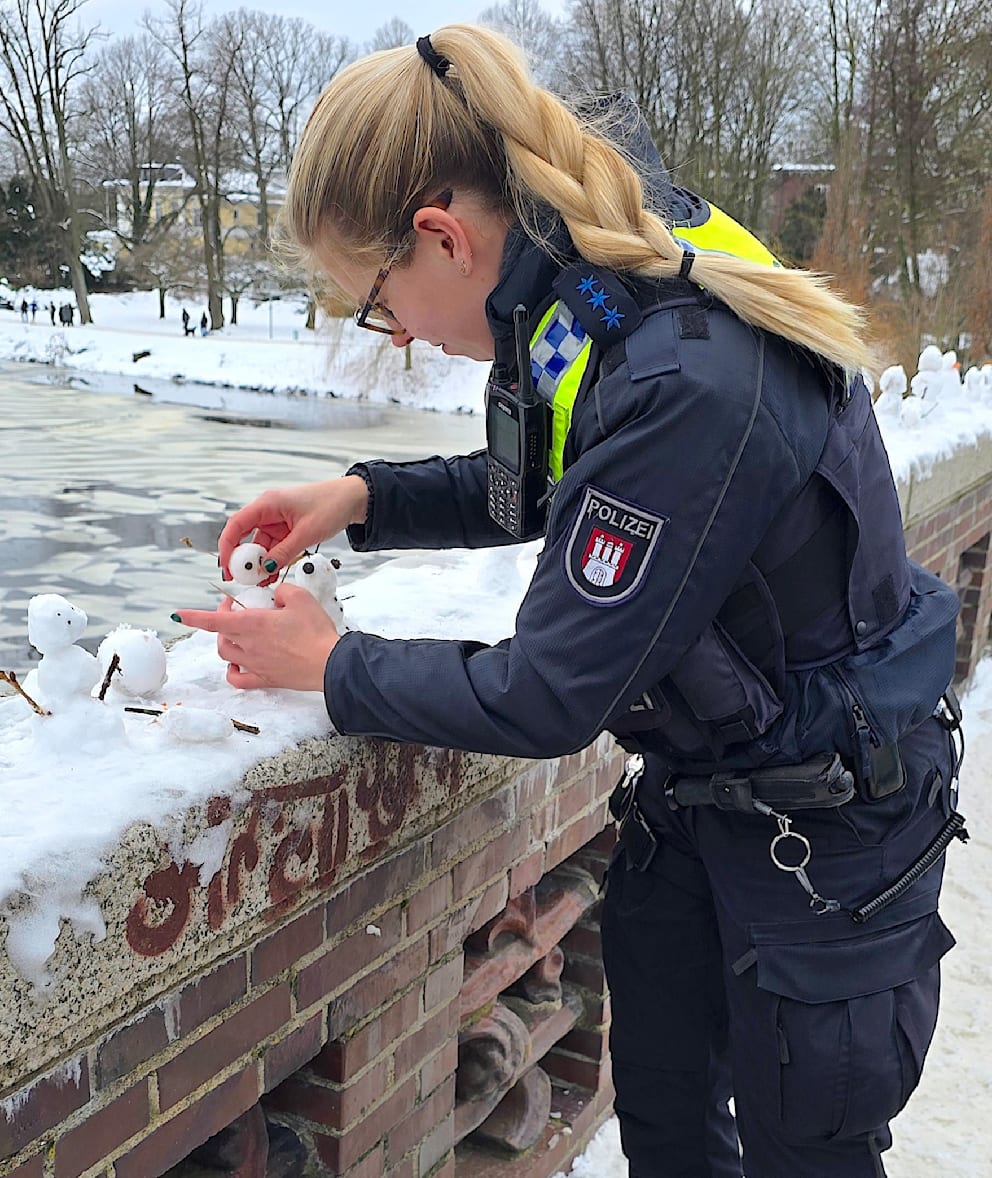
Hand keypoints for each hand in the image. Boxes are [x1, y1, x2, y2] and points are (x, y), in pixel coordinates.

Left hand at [175, 583, 340, 690]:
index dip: (194, 617)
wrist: (330, 663)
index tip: (179, 614)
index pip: (214, 620)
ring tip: (237, 634)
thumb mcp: (302, 598)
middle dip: (222, 620)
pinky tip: (238, 664)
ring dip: (226, 642)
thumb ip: (283, 592)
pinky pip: (238, 679)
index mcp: (254, 623)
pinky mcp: (265, 679)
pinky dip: (233, 672)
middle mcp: (249, 645)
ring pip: (226, 654)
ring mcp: (255, 664)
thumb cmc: (316, 632)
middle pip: (220, 635)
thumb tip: (275, 596)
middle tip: (236, 610)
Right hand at [218, 476, 368, 581]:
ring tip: (260, 581)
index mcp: (268, 503)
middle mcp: (268, 510)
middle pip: (245, 536)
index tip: (227, 566)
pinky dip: (272, 560)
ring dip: (259, 563)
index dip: (227, 546)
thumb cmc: (331, 504)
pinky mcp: (286, 528)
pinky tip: (271, 574)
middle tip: (243, 579)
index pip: (237, 524)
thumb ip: (284, 552)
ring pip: (260, 545)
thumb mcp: (306, 533)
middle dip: (242, 559)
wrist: (353, 499)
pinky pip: (273, 546)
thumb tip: (265, 567)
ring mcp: (277, 520)